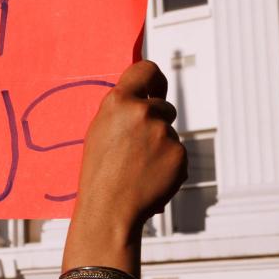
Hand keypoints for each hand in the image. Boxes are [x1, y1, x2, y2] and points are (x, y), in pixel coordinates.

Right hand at [74, 60, 187, 238]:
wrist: (109, 208)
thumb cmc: (99, 171)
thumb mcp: (99, 130)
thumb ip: (122, 110)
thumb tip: (145, 97)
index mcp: (118, 101)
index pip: (147, 70)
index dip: (154, 79)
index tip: (156, 89)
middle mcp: (143, 112)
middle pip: (163, 106)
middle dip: (156, 121)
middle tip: (138, 145)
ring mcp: (164, 133)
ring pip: (170, 132)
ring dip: (161, 145)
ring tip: (138, 165)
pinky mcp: (179, 154)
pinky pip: (178, 152)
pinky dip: (168, 163)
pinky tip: (150, 176)